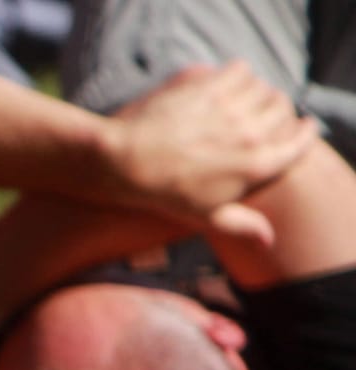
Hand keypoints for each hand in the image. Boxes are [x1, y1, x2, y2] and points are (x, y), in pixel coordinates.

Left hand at [103, 61, 317, 243]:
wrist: (123, 163)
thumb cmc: (162, 195)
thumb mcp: (204, 217)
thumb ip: (241, 225)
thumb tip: (269, 241)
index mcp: (256, 165)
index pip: (301, 142)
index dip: (303, 134)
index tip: (303, 128)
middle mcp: (251, 134)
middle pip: (283, 108)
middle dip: (277, 111)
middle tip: (266, 113)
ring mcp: (230, 107)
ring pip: (264, 88)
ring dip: (257, 92)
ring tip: (245, 100)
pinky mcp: (209, 86)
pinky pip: (240, 71)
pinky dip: (237, 75)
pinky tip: (226, 84)